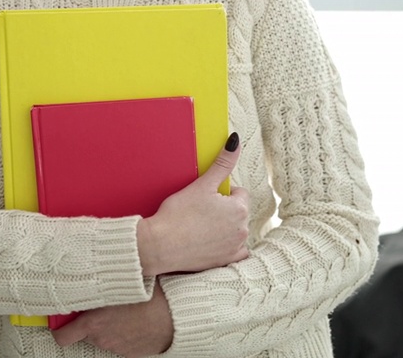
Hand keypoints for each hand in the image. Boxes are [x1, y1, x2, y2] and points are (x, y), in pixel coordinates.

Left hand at [52, 281, 173, 356]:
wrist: (174, 318)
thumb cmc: (149, 297)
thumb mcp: (120, 285)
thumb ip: (100, 285)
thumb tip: (87, 273)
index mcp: (93, 322)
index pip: (63, 335)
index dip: (60, 329)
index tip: (62, 321)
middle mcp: (101, 338)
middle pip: (85, 332)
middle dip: (90, 322)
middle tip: (103, 307)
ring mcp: (116, 347)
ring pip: (103, 337)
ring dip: (109, 327)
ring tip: (124, 312)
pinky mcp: (129, 353)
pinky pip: (119, 342)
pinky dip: (123, 334)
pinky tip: (134, 322)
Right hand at [137, 132, 249, 275]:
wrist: (159, 245)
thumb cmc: (178, 214)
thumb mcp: (201, 184)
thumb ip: (222, 163)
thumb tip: (235, 140)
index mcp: (239, 209)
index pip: (239, 193)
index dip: (221, 193)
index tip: (204, 198)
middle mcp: (243, 229)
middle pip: (237, 212)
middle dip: (223, 210)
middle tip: (199, 212)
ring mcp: (235, 247)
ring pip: (236, 230)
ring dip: (225, 228)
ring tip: (200, 227)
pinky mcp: (225, 262)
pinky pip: (235, 252)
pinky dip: (226, 247)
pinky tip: (210, 243)